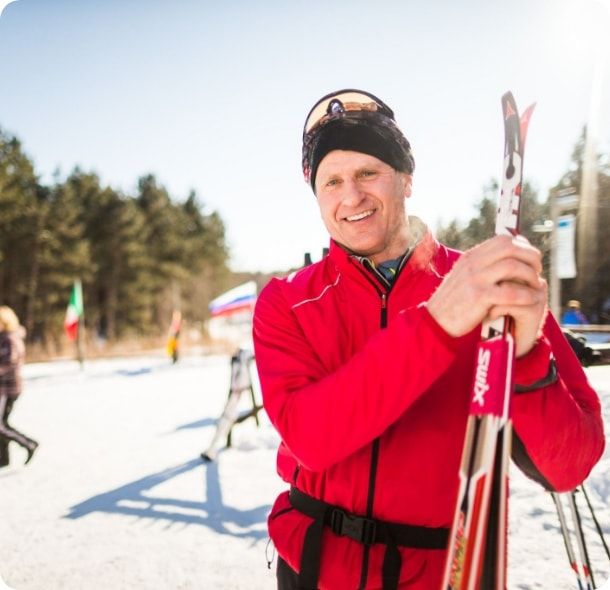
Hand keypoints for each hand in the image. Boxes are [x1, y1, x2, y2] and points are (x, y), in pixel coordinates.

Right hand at [427, 235, 547, 356]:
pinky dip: (526, 295)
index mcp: (471, 257)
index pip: (503, 240)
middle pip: (511, 248)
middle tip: (537, 271)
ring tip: (535, 287)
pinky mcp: (479, 297)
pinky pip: (511, 292)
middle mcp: (473, 264)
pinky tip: (531, 300)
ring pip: (513, 267)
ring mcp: (475, 279)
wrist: (436, 321)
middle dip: (531, 257)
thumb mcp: (464, 277)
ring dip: (530, 276)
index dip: (523, 246)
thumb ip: (482, 267)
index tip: (530, 259)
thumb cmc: (454, 302)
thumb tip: (506, 261)